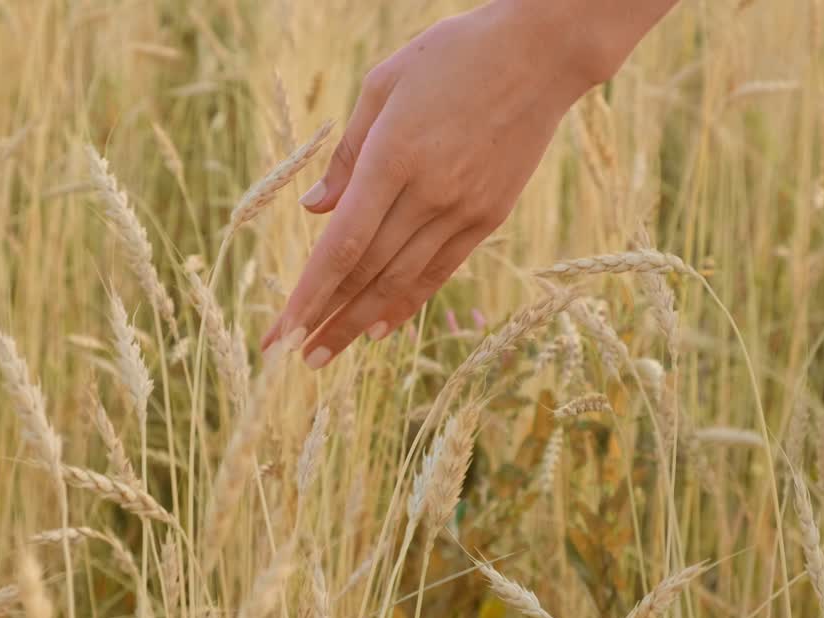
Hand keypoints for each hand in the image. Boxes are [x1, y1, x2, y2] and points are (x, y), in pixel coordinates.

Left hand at [261, 0, 674, 367]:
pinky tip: (381, 327)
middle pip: (366, 272)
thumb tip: (315, 211)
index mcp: (394, 157)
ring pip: (401, 280)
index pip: (341, 245)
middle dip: (325, 319)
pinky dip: (407, 302)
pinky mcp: (489, 217)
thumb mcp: (384, 85)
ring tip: (327, 353)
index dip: (309, 294)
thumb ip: (347, 154)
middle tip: (295, 357)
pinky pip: (440, 271)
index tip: (281, 331)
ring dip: (360, 322)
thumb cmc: (453, 56)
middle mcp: (428, 193)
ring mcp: (463, 209)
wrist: (542, 53)